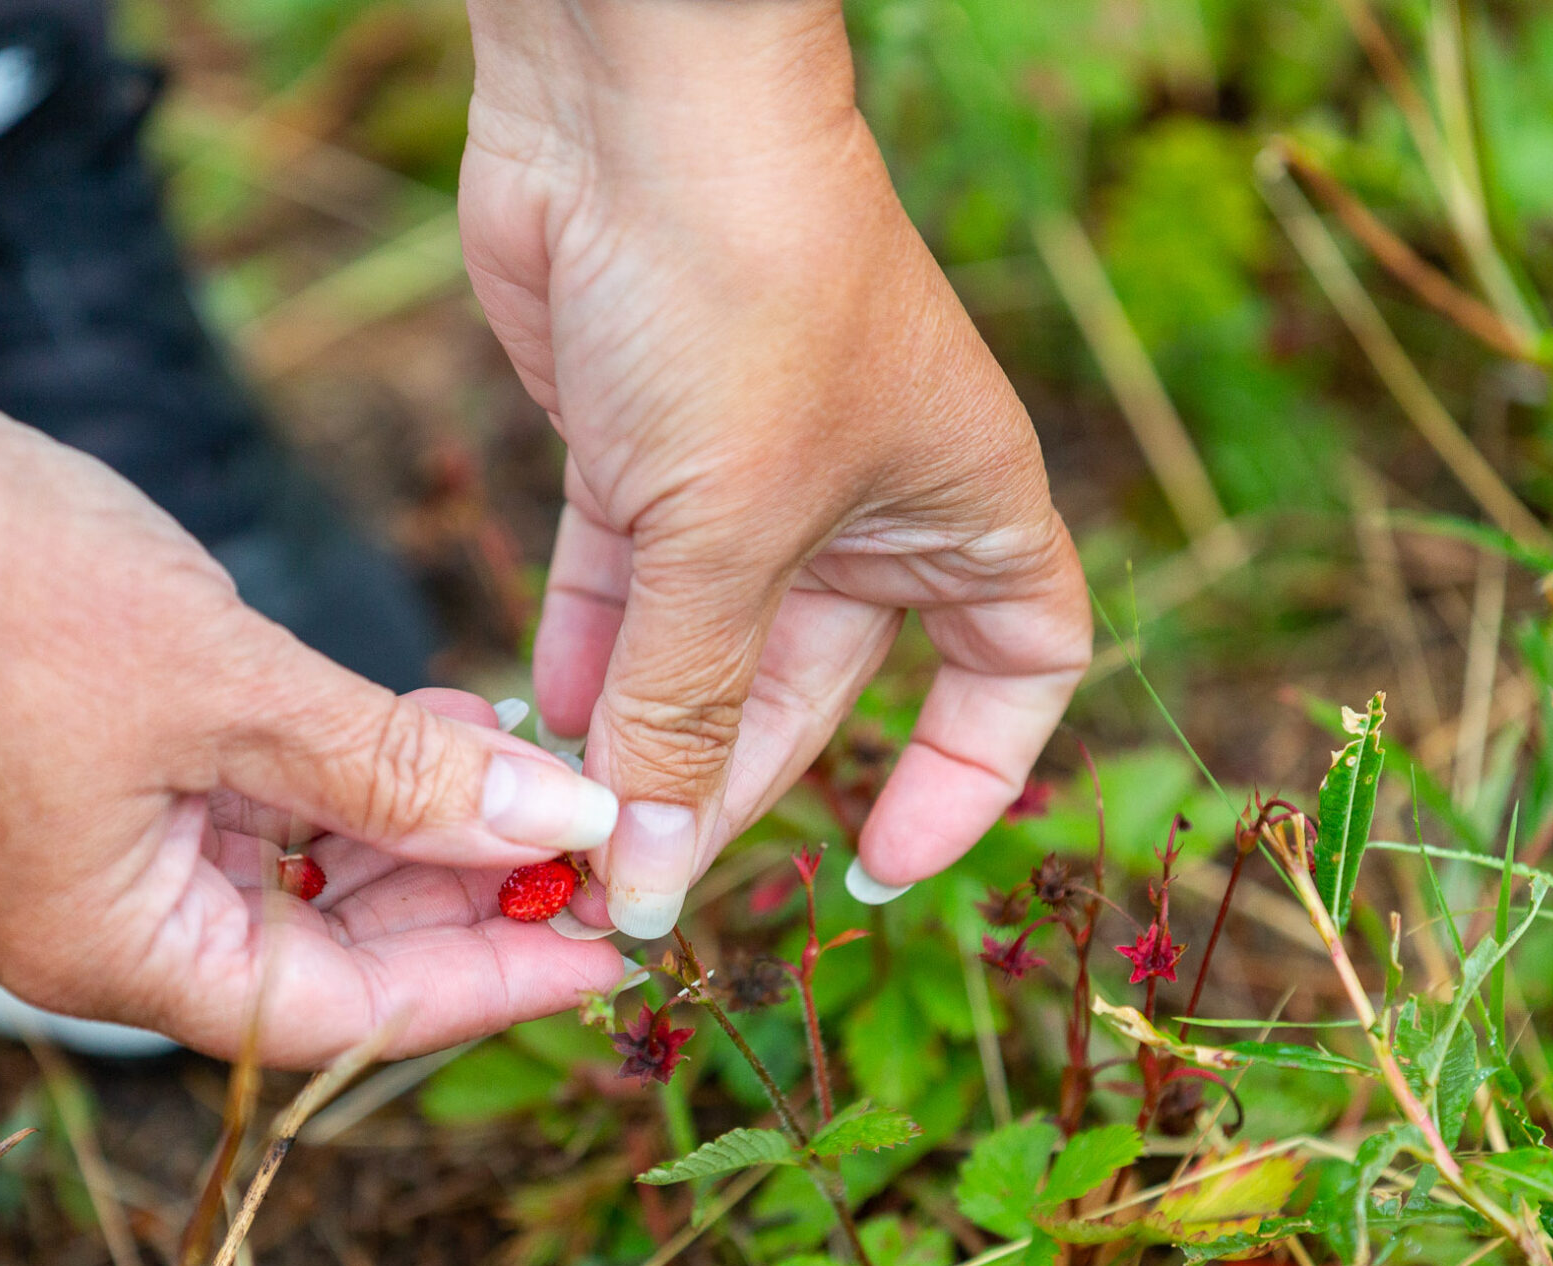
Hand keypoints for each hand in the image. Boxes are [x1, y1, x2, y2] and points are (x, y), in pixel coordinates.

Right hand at [0, 278, 631, 1062]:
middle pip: (327, 953)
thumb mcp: (236, 687)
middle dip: (465, 895)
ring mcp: (89, 855)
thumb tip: (563, 831)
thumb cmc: (4, 582)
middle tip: (592, 841)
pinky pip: (251, 809)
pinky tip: (438, 722)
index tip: (611, 945)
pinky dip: (346, 775)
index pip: (345, 1014)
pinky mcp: (92, 778)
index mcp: (112, 952)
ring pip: (297, 876)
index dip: (491, 980)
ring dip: (416, 825)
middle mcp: (98, 931)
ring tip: (532, 763)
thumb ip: (401, 773)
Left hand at [460, 0, 1091, 935]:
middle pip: (818, 688)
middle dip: (731, 784)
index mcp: (964, 505)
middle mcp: (869, 497)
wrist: (631, 101)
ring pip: (705, 647)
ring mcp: (748, 473)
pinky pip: (621, 590)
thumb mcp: (727, 535)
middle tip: (644, 877)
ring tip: (572, 825)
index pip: (1017, 673)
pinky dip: (584, 657)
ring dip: (643, 736)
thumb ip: (686, 709)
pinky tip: (535, 724)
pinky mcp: (636, 448)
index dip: (966, 778)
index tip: (877, 864)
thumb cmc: (744, 294)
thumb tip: (653, 866)